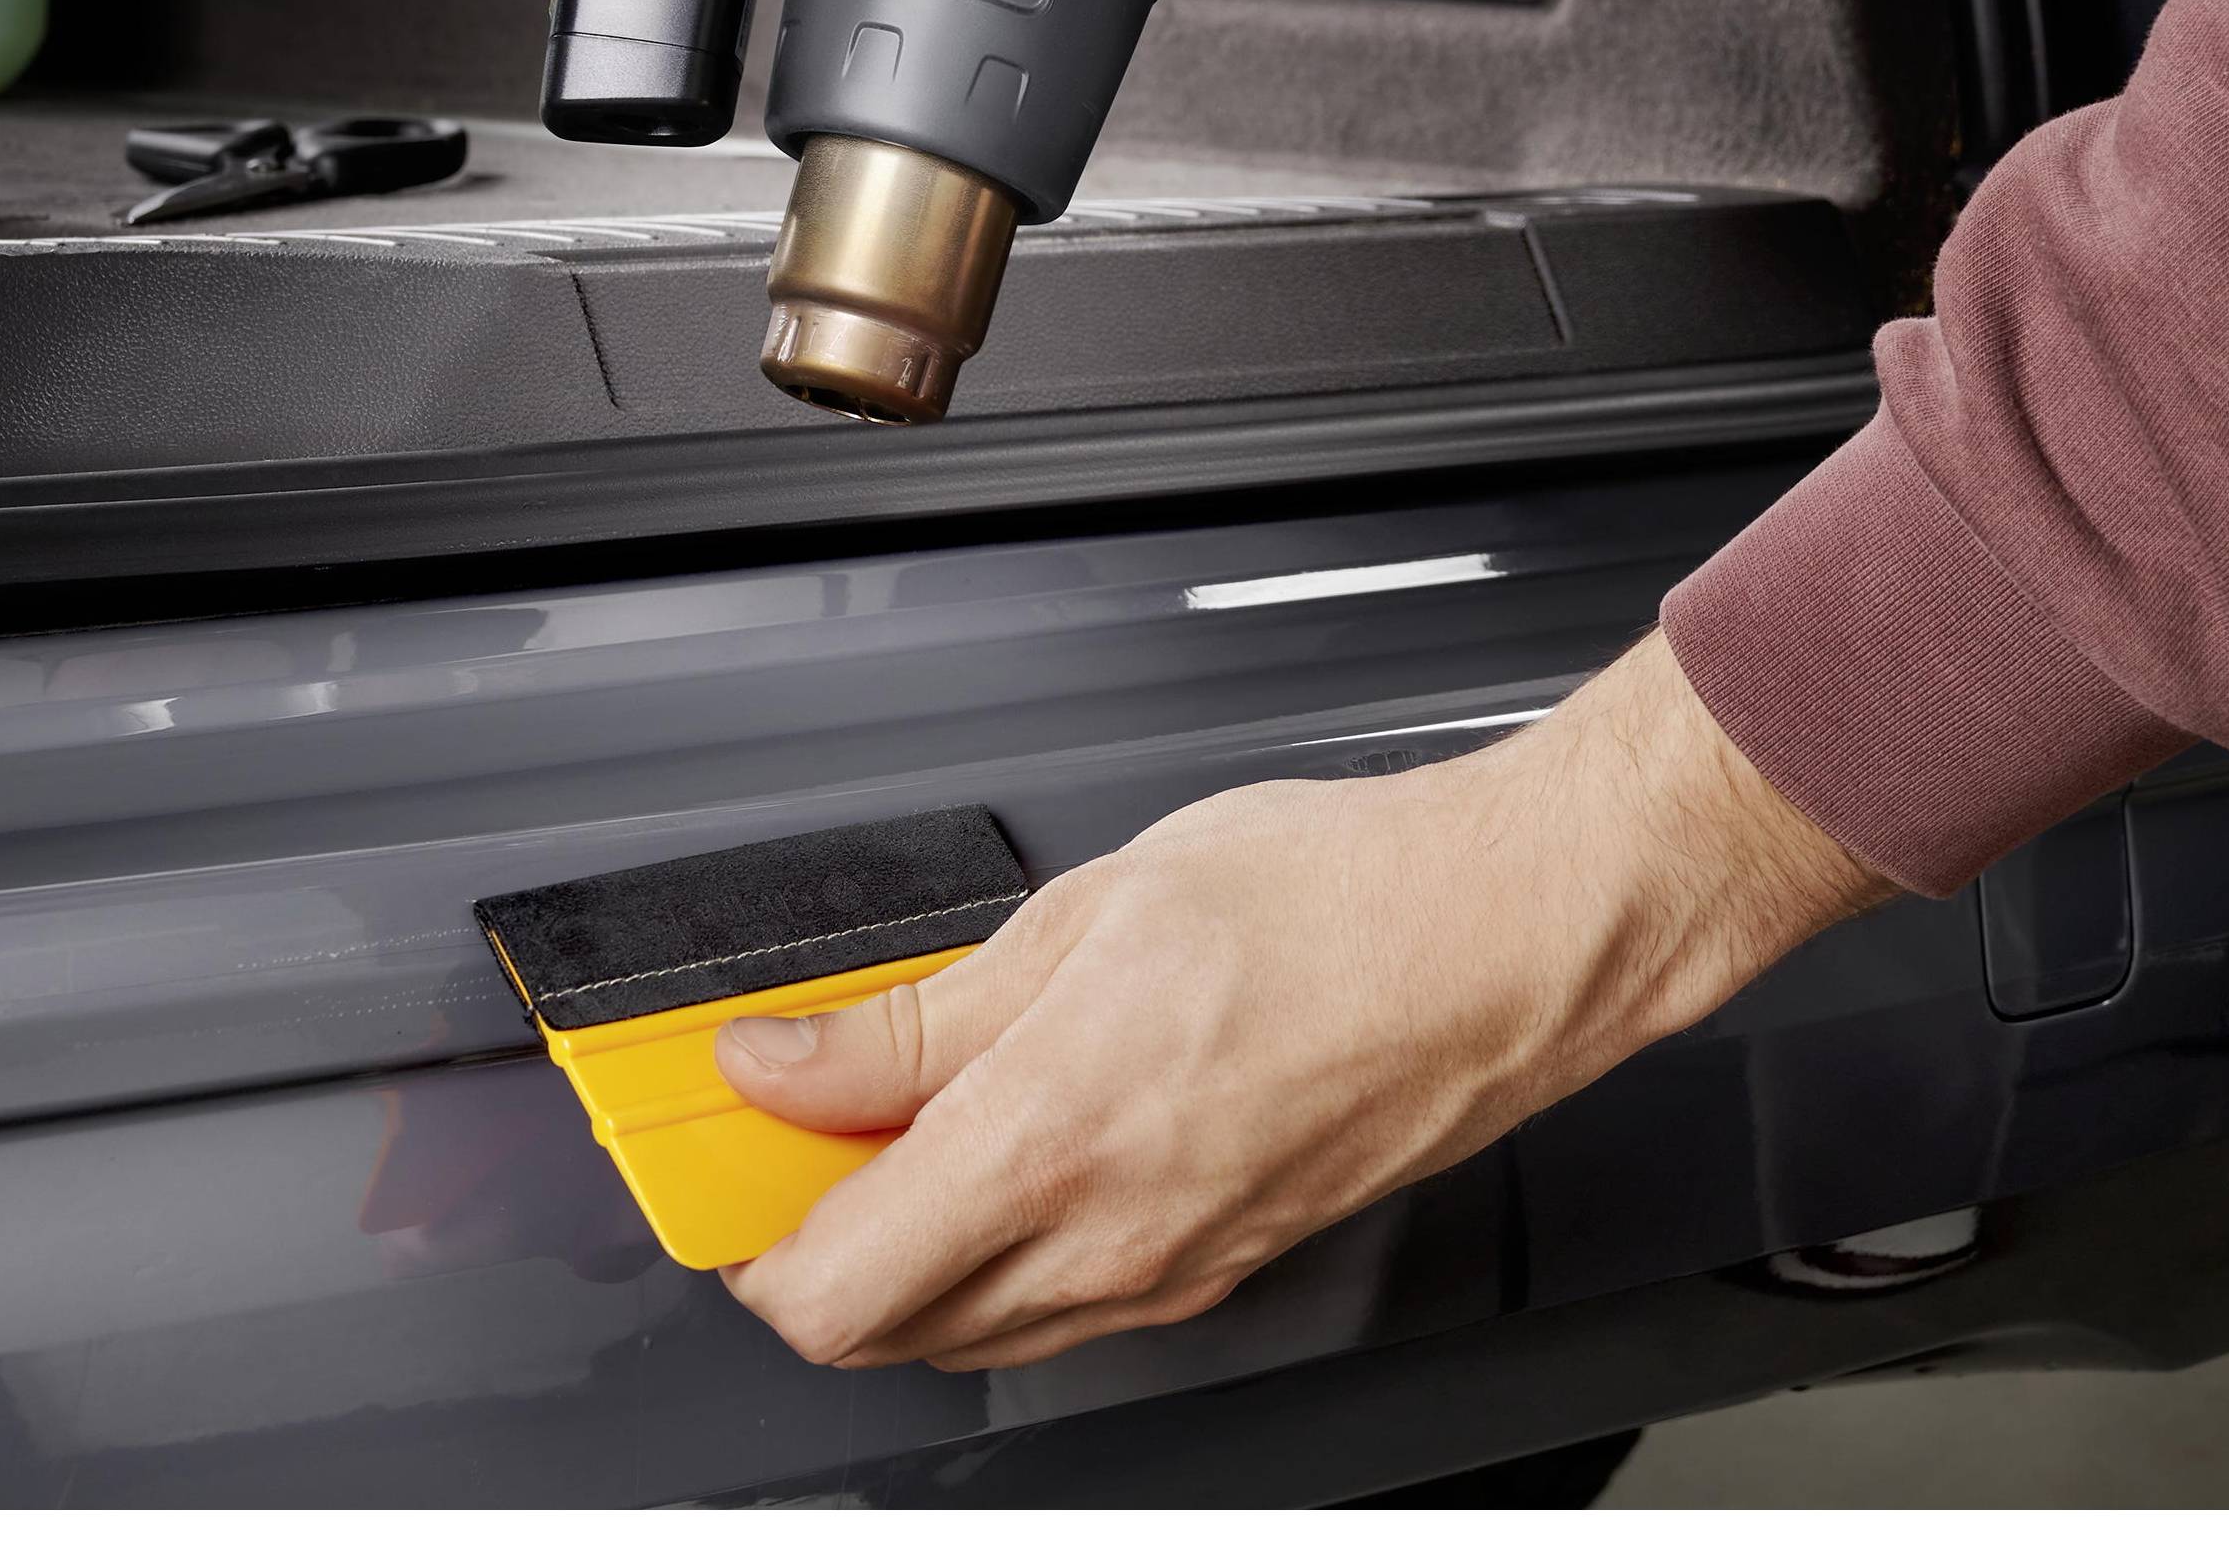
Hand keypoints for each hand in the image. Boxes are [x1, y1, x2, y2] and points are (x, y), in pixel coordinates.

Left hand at [714, 631, 1891, 1372]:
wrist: (1502, 935)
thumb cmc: (1332, 897)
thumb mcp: (1086, 911)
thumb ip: (912, 1016)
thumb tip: (780, 1059)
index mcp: (1053, 1143)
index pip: (827, 1291)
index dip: (743, 1237)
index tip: (726, 1151)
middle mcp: (1109, 1242)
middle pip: (883, 1331)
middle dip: (812, 1244)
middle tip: (802, 1120)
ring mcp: (1172, 1273)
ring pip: (974, 1326)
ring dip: (907, 1248)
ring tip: (912, 1107)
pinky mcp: (1222, 1269)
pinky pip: (1065, 1303)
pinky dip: (1001, 1245)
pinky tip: (1017, 1130)